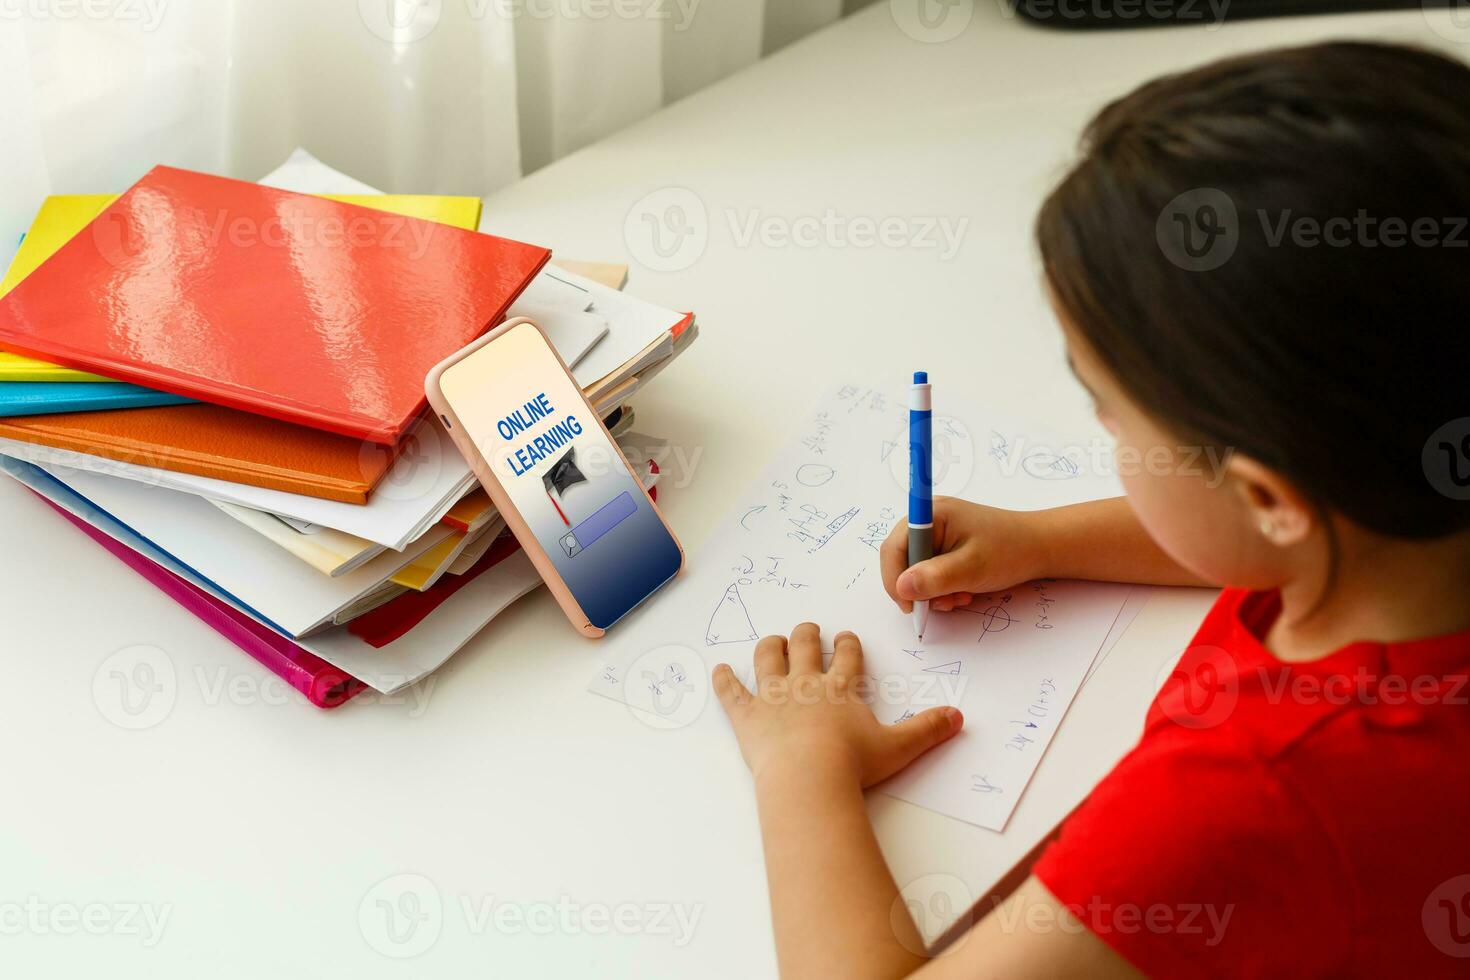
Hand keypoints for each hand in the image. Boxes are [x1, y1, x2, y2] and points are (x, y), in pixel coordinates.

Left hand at [712, 623, 962, 786]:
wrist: (809, 779)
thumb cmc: (853, 765)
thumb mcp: (899, 747)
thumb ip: (928, 730)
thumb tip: (959, 718)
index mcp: (841, 689)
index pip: (846, 658)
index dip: (847, 645)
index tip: (846, 636)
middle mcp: (806, 685)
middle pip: (804, 648)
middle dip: (806, 635)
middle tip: (807, 628)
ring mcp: (773, 698)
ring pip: (768, 661)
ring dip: (770, 647)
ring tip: (772, 640)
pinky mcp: (747, 717)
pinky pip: (731, 694)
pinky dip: (723, 681)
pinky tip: (718, 670)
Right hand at [880, 497, 1046, 613]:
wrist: (1041, 547)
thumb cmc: (1010, 551)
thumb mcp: (972, 568)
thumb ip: (935, 578)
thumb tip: (902, 587)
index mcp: (932, 514)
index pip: (893, 547)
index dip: (894, 578)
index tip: (909, 606)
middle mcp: (930, 520)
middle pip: (902, 560)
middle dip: (919, 588)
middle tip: (942, 604)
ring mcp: (938, 533)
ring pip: (916, 570)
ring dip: (933, 591)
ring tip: (959, 597)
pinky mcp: (946, 546)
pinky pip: (930, 571)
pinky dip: (942, 587)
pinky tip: (962, 591)